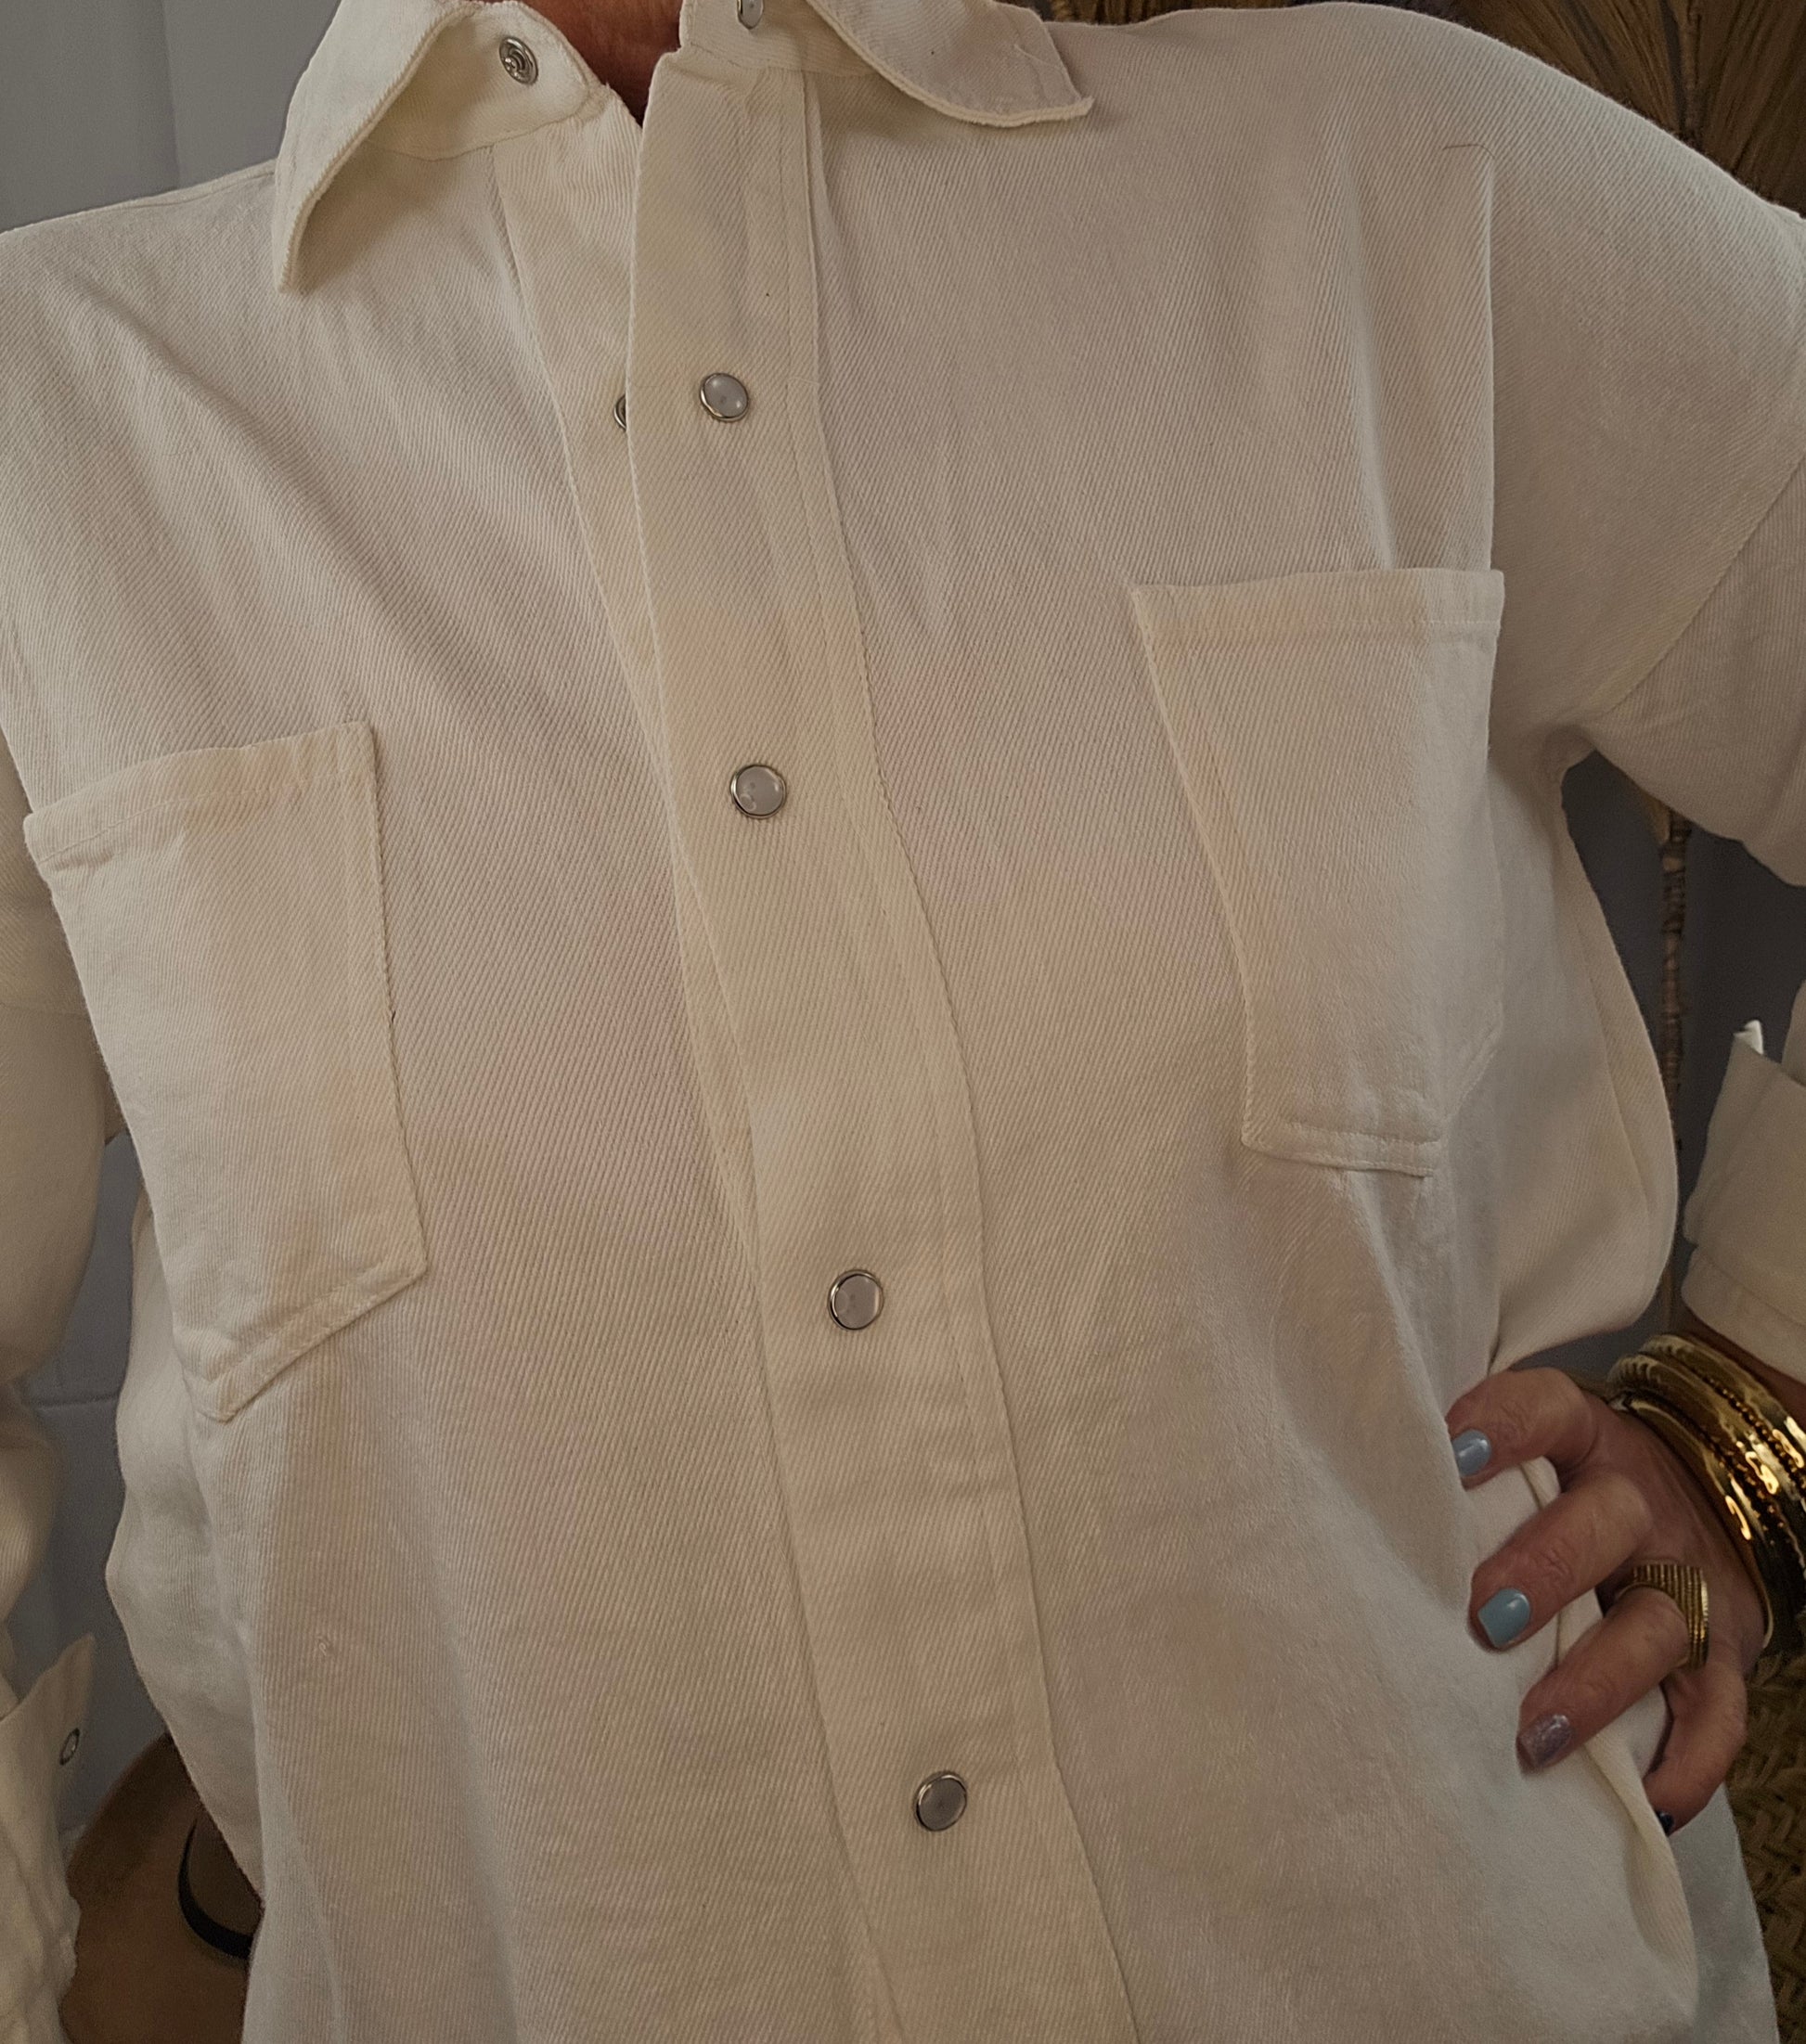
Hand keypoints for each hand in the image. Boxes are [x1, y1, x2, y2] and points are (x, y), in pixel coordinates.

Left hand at [1444, 1366, 1768, 1833]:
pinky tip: (1644, 1802)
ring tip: (1531, 1731)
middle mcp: (1639, 1502)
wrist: (1700, 1492)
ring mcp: (1686, 1577)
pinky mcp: (1721, 1651)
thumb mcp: (1526, 1449)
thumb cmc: (1559, 1482)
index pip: (1546, 1410)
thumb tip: (1335, 1499)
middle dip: (1545, 1569)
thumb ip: (1455, 1471)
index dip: (1504, 1428)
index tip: (1449, 1456)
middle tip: (1484, 1620)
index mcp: (1582, 1437)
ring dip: (1596, 1681)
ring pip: (1657, 1625)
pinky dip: (1688, 1762)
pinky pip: (1718, 1712)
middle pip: (1604, 1522)